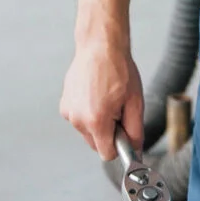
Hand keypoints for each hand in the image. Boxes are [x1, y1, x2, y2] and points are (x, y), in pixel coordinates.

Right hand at [60, 37, 144, 160]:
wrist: (100, 45)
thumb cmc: (119, 70)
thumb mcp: (135, 102)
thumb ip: (135, 131)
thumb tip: (135, 149)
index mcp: (96, 120)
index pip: (107, 154)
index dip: (119, 146)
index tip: (125, 132)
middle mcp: (78, 120)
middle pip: (96, 144)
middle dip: (108, 133)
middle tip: (117, 109)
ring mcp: (68, 112)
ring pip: (88, 132)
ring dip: (98, 123)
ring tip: (106, 98)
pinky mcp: (64, 105)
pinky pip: (80, 119)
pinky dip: (88, 113)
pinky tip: (95, 95)